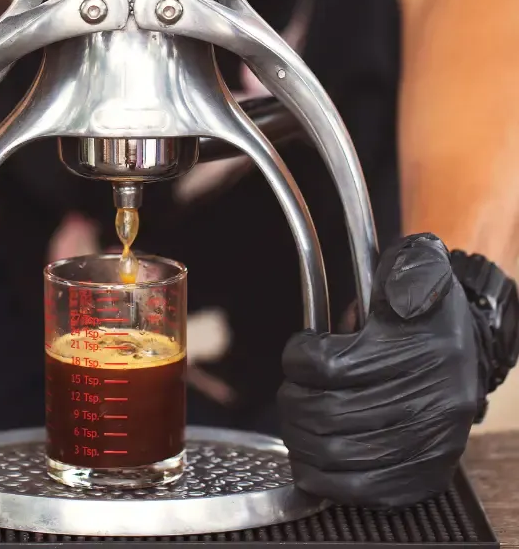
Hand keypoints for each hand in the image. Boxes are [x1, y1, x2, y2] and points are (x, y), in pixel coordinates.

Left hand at [278, 234, 484, 508]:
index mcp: (421, 350)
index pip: (326, 366)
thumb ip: (407, 267)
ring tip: (298, 417)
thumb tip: (396, 291)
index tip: (301, 348)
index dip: (298, 356)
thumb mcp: (418, 267)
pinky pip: (359, 491)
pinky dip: (321, 477)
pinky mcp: (423, 476)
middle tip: (291, 388)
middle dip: (291, 399)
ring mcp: (427, 445)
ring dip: (298, 436)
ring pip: (334, 454)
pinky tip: (310, 456)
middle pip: (324, 414)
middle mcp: (429, 403)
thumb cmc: (424, 308)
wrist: (466, 346)